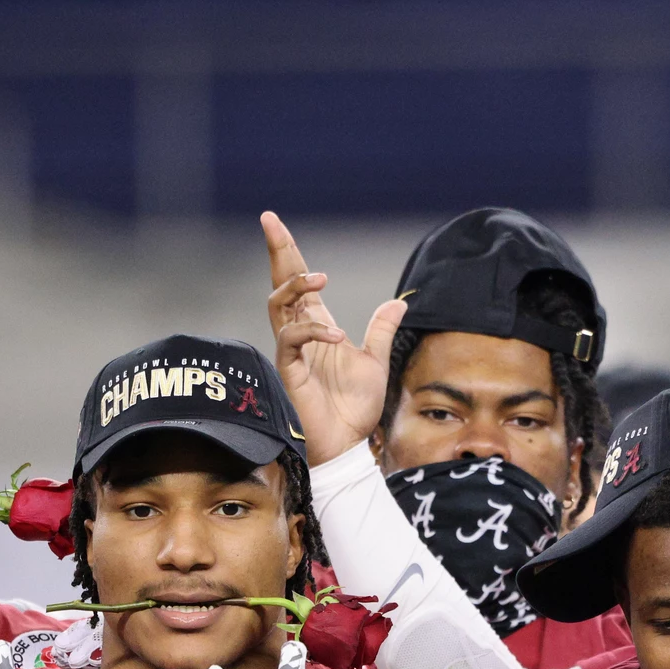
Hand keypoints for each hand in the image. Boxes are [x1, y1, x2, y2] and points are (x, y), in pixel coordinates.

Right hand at [261, 211, 408, 462]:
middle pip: (280, 283)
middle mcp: (300, 334)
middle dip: (277, 251)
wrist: (347, 447)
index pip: (299, 282)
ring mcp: (292, 351)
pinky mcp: (290, 371)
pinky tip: (336, 336)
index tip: (274, 223)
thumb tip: (399, 301)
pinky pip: (291, 340)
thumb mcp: (376, 362)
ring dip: (296, 285)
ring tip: (321, 278)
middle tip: (271, 221)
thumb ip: (381, 331)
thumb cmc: (354, 409)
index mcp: (317, 327)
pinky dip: (313, 331)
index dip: (287, 252)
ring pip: (278, 304)